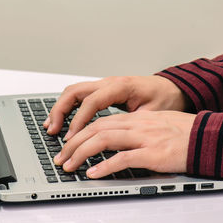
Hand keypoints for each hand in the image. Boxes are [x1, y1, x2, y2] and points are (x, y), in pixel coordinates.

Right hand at [43, 75, 189, 139]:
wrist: (171, 88)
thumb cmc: (165, 99)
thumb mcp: (153, 113)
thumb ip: (133, 123)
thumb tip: (115, 139)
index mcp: (121, 86)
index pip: (91, 102)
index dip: (78, 120)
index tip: (70, 137)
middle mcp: (109, 83)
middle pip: (75, 91)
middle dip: (60, 111)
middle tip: (52, 131)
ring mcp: (104, 85)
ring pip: (73, 92)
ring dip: (60, 109)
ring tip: (51, 127)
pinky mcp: (104, 91)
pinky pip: (80, 96)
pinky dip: (68, 108)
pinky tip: (63, 121)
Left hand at [53, 110, 195, 177]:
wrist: (209, 137)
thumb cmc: (184, 133)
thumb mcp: (156, 125)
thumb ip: (136, 130)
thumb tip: (117, 140)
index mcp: (136, 118)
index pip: (100, 122)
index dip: (80, 133)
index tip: (69, 145)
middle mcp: (137, 125)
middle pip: (96, 129)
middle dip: (74, 144)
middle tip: (61, 158)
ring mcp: (144, 138)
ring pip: (104, 140)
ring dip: (82, 154)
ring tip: (69, 166)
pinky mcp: (153, 154)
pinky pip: (123, 158)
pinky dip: (105, 166)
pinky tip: (93, 173)